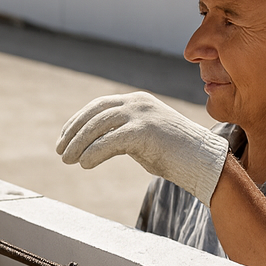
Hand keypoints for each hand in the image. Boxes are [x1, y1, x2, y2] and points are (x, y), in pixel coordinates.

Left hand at [56, 92, 229, 204]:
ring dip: (78, 144)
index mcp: (137, 101)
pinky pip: (109, 142)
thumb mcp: (144, 138)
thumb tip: (95, 145)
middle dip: (73, 132)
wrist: (205, 162)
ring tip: (67, 161)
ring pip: (98, 126)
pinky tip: (84, 164)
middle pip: (94, 113)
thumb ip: (122, 134)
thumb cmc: (175, 155)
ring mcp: (142, 115)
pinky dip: (93, 153)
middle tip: (60, 151)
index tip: (64, 138)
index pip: (98, 105)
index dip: (77, 121)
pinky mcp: (144, 131)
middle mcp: (138, 102)